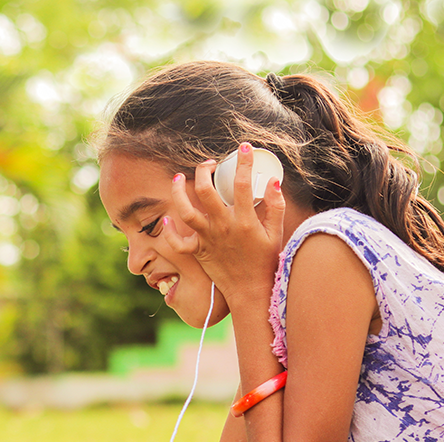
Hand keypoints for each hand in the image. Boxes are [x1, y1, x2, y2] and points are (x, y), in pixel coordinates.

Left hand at [167, 143, 286, 301]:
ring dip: (178, 192)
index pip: (242, 184)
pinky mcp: (198, 251)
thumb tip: (273, 181)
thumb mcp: (275, 234)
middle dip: (204, 170)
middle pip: (205, 190)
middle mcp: (222, 226)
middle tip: (208, 164)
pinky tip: (168, 219)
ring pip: (186, 211)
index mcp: (244, 220)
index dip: (243, 162)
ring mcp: (207, 239)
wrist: (251, 291)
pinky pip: (177, 242)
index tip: (243, 148)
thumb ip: (274, 206)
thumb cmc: (265, 262)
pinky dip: (170, 231)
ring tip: (177, 178)